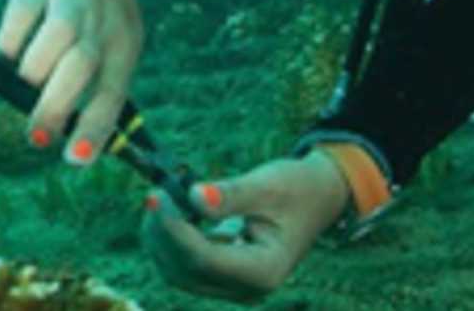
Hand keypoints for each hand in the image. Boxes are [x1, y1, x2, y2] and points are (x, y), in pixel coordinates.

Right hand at [0, 0, 143, 164]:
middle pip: (80, 68)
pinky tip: (9, 56)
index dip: (95, 128)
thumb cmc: (102, 11)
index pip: (113, 92)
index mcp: (124, 44)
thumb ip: (98, 86)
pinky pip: (17, 24)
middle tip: (37, 137)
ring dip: (32, 77)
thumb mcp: (116, 43)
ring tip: (23, 86)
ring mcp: (67, 0)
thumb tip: (71, 139)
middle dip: (55, 108)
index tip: (75, 159)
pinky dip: (8, 49)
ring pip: (50, 45)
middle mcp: (99, 22)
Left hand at [141, 151, 349, 302]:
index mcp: (264, 270)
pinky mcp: (223, 275)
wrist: (316, 198)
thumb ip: (231, 195)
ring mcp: (233, 286)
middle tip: (156, 192)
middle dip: (163, 233)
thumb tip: (193, 196)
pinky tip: (171, 210)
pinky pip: (183, 265)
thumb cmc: (296, 189)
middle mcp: (247, 288)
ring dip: (161, 238)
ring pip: (178, 272)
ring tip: (163, 197)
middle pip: (185, 271)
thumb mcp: (267, 185)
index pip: (204, 259)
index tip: (156, 197)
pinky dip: (170, 240)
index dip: (174, 229)